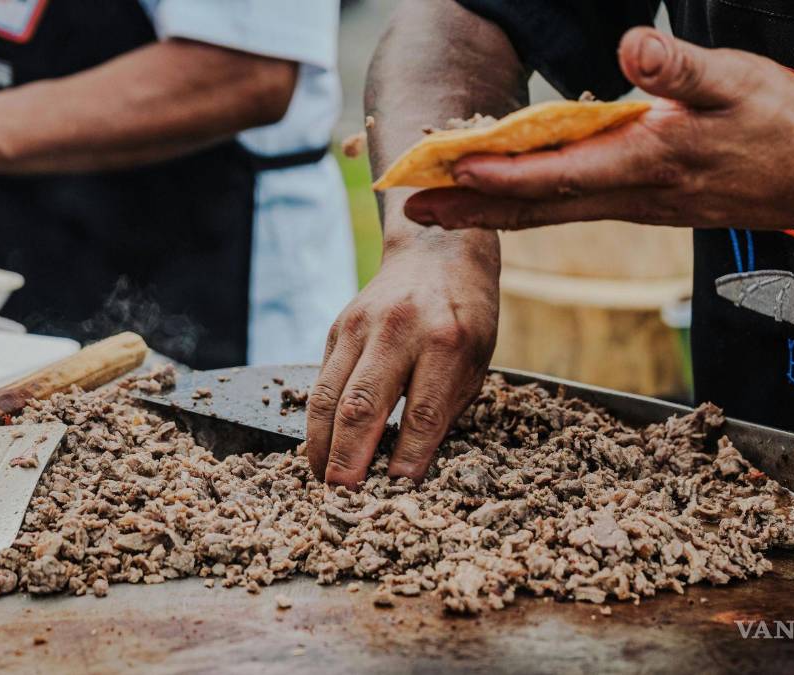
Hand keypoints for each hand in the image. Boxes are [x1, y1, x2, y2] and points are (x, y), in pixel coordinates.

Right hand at [305, 227, 498, 487]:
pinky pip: (321, 382)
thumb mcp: (475, 361)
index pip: (422, 411)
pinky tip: (321, 450)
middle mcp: (398, 330)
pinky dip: (318, 422)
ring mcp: (360, 326)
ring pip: (328, 396)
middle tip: (343, 496)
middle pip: (363, 404)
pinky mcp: (337, 329)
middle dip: (349, 457)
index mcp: (446, 341)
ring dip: (322, 445)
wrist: (437, 252)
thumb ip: (444, 410)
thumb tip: (410, 469)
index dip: (407, 457)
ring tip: (324, 481)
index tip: (397, 490)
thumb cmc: (466, 318)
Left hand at [403, 27, 793, 232]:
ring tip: (438, 209)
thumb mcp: (738, 83)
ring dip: (488, 211)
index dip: (497, 173)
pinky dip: (524, 204)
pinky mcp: (638, 203)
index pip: (554, 174)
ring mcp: (631, 205)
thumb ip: (682, 68)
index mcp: (644, 163)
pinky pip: (567, 208)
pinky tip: (502, 198)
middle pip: (533, 208)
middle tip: (410, 210)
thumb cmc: (780, 127)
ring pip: (546, 213)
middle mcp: (628, 195)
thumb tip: (632, 46)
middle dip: (470, 209)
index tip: (447, 168)